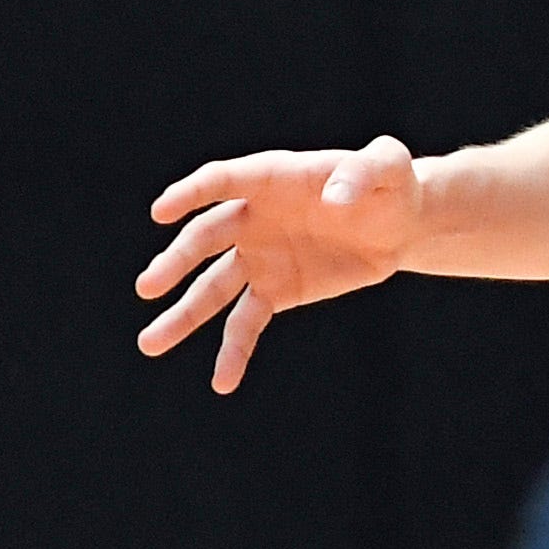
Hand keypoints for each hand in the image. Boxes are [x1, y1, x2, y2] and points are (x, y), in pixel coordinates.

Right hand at [135, 141, 423, 393]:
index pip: (222, 182)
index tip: (162, 212)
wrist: (401, 224)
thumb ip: (362, 171)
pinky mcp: (276, 291)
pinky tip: (222, 382)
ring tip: (150, 344)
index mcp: (270, 178)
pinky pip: (246, 323)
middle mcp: (253, 218)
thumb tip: (336, 200)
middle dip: (176, 263)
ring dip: (182, 316)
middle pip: (205, 239)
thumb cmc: (390, 182)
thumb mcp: (388, 165)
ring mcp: (259, 258)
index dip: (191, 194)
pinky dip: (234, 352)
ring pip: (212, 289)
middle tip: (147, 287)